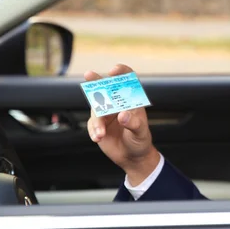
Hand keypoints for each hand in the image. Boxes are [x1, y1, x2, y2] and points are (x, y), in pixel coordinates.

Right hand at [85, 64, 159, 184]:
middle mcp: (117, 103)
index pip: (127, 80)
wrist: (132, 157)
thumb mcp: (140, 132)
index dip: (122, 72)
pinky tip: (98, 138)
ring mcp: (106, 113)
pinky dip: (93, 130)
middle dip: (96, 80)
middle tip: (89, 74)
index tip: (114, 71)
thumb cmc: (140, 140)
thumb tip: (122, 115)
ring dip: (97, 121)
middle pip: (105, 87)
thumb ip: (133, 123)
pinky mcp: (97, 124)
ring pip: (96, 109)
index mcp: (131, 100)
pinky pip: (91, 124)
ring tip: (100, 134)